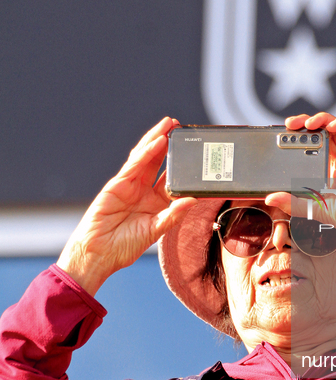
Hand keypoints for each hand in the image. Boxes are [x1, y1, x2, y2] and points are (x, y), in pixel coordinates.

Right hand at [57, 117, 197, 295]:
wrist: (98, 254)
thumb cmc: (124, 246)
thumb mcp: (155, 231)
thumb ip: (173, 215)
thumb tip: (193, 200)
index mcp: (155, 203)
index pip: (170, 178)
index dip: (181, 164)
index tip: (194, 151)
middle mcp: (143, 191)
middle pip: (158, 162)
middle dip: (168, 144)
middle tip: (180, 126)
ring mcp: (129, 186)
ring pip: (145, 158)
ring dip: (156, 140)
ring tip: (169, 125)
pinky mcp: (117, 185)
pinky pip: (134, 166)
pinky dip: (145, 153)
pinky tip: (157, 142)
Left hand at [267, 112, 335, 241]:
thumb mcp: (314, 209)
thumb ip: (293, 203)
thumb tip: (270, 197)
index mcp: (329, 172)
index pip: (312, 146)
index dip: (300, 137)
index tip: (284, 134)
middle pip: (324, 132)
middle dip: (307, 124)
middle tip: (292, 124)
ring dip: (323, 119)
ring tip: (309, 123)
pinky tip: (333, 125)